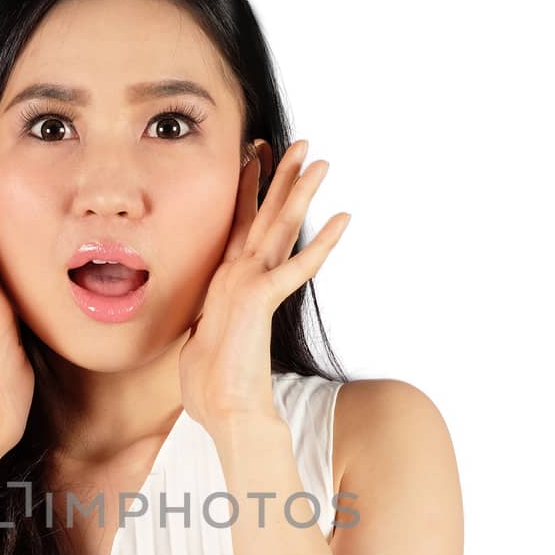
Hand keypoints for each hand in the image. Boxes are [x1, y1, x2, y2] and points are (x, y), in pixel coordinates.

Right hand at [177, 139, 351, 435]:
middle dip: (277, 176)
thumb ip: (214, 323)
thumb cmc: (215, 387)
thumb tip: (212, 326)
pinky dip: (323, 243)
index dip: (247, 190)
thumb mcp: (210, 344)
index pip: (237, 224)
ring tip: (317, 158)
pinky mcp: (258, 299)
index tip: (255, 158)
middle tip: (295, 143)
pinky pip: (297, 265)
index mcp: (223, 282)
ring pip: (277, 225)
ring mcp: (245, 284)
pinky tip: (345, 219)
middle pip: (260, 214)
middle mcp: (234, 275)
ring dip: (297, 189)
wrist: (224, 411)